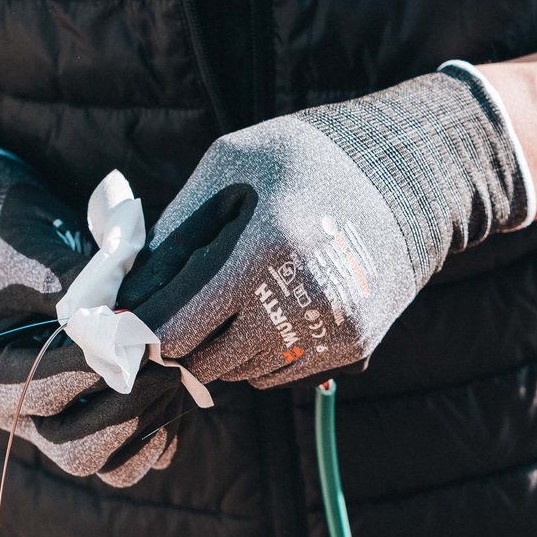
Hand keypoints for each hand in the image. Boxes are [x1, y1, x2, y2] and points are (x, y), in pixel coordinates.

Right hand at [0, 151, 182, 485]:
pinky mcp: (88, 427)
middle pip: (74, 448)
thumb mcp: (35, 255)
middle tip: (166, 365)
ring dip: (147, 425)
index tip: (136, 336)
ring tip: (175, 377)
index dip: (94, 368)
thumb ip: (74, 290)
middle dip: (128, 408)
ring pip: (105, 463)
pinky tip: (175, 393)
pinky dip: (156, 438)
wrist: (24, 248)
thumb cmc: (21, 244)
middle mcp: (15, 418)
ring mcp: (52, 430)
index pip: (42, 392)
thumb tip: (125, 322)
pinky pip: (128, 459)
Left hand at [119, 65, 533, 388]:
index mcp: (265, 244)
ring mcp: (333, 328)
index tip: (128, 319)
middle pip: (205, 359)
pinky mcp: (354, 346)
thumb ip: (174, 232)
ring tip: (229, 299)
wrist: (409, 175)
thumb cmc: (302, 161)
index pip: (179, 325)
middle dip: (179, 339)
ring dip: (218, 347)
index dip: (144, 328)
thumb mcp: (230, 166)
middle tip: (176, 309)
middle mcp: (304, 296)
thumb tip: (127, 294)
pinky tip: (267, 308)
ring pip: (239, 373)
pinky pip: (276, 376)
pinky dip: (256, 354)